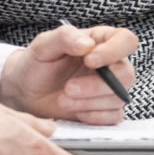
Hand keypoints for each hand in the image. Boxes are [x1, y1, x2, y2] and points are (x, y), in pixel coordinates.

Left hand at [6, 23, 138, 124]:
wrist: (27, 90)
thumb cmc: (37, 63)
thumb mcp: (44, 45)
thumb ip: (65, 37)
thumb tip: (87, 44)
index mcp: (101, 41)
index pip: (126, 40)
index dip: (113, 51)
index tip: (88, 60)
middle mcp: (111, 64)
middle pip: (125, 75)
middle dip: (96, 85)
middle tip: (68, 88)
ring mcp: (110, 88)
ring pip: (118, 98)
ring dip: (88, 102)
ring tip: (63, 99)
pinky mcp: (106, 110)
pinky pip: (113, 117)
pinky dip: (93, 116)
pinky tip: (74, 111)